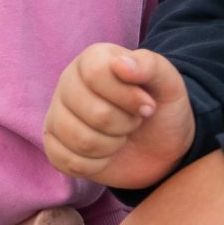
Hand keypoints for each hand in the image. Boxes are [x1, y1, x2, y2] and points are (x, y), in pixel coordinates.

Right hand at [45, 44, 195, 188]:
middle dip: (125, 125)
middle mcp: (68, 83)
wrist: (158, 145)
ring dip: (111, 146)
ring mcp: (57, 114)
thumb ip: (150, 66)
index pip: (97, 74)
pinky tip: (104, 154)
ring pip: (80, 140)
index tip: (149, 106)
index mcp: (92, 60)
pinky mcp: (54, 144)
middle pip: (94, 113)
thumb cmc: (161, 108)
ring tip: (119, 136)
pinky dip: (95, 165)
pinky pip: (66, 161)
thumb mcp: (169, 82)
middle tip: (134, 122)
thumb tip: (121, 64)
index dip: (127, 96)